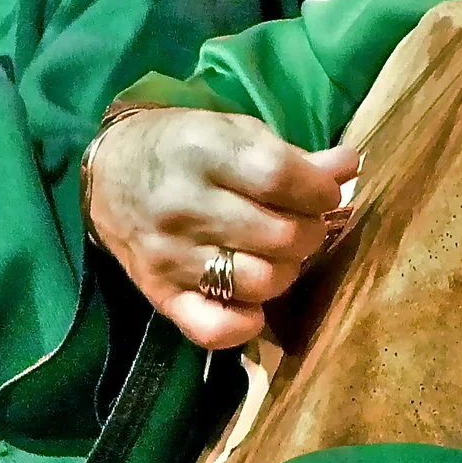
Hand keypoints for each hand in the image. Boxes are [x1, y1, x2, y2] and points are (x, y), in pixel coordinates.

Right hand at [86, 110, 361, 350]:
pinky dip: (245, 324)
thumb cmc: (185, 147)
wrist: (111, 172)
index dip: (319, 190)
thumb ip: (294, 157)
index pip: (280, 178)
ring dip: (285, 272)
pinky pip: (213, 329)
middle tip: (302, 224)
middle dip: (309, 232)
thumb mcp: (236, 133)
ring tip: (278, 255)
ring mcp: (170, 255)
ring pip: (258, 283)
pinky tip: (253, 302)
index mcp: (204, 150)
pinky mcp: (160, 294)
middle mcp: (184, 204)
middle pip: (279, 234)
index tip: (324, 193)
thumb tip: (350, 167)